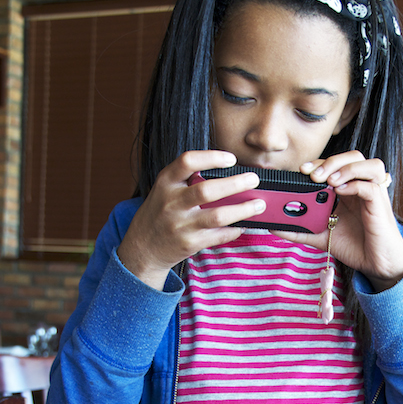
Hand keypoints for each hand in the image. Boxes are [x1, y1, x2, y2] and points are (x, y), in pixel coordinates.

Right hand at [117, 151, 265, 289]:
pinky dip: (234, 230)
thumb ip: (188, 180)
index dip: (211, 157)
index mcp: (166, 182)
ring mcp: (180, 225)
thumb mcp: (166, 190)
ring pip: (217, 216)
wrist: (143, 246)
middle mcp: (171, 203)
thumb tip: (229, 174)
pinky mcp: (189, 244)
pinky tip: (243, 225)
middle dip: (235, 184)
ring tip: (259, 204)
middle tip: (254, 179)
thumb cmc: (160, 213)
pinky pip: (218, 236)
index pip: (187, 161)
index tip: (231, 158)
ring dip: (242, 210)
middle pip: (207, 190)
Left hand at [276, 152, 402, 290]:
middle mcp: (362, 187)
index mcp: (348, 189)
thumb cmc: (355, 246)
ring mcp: (374, 194)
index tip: (302, 170)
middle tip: (312, 175)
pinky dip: (356, 184)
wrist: (375, 265)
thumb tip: (273, 227)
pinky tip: (341, 191)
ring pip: (369, 164)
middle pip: (353, 156)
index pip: (336, 164)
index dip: (320, 162)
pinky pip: (371, 187)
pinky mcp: (380, 205)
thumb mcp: (320, 236)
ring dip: (347, 167)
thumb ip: (299, 230)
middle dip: (331, 161)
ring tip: (329, 181)